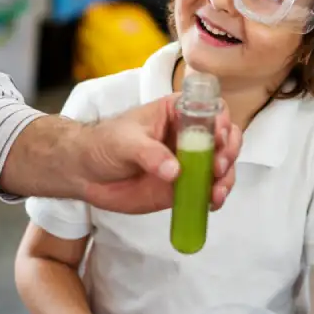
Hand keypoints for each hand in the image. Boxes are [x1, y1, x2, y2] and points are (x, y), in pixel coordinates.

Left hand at [77, 96, 242, 214]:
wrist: (84, 173)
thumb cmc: (103, 144)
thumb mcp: (124, 142)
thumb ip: (149, 154)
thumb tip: (175, 171)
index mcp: (177, 113)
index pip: (210, 110)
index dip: (221, 122)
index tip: (218, 139)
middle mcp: (189, 136)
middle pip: (225, 139)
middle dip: (228, 153)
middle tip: (218, 167)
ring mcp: (188, 162)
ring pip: (221, 166)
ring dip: (226, 178)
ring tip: (216, 192)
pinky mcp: (183, 186)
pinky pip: (207, 190)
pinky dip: (214, 197)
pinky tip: (211, 202)